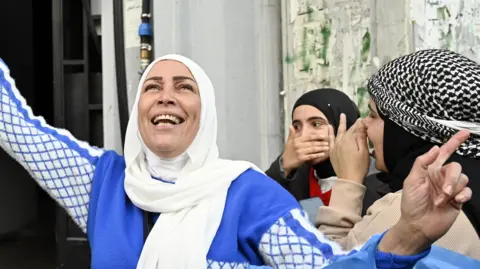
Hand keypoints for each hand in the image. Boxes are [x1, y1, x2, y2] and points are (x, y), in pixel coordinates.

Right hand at [281, 126, 328, 175]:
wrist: (285, 162)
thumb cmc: (288, 151)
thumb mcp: (288, 142)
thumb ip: (291, 134)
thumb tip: (290, 126)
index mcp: (296, 140)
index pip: (308, 137)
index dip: (316, 136)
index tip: (323, 136)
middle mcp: (298, 145)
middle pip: (312, 143)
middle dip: (320, 143)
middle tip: (327, 142)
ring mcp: (300, 152)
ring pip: (312, 149)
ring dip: (320, 148)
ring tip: (327, 148)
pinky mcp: (301, 159)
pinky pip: (311, 156)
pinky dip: (317, 155)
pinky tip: (322, 154)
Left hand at [328, 113, 369, 182]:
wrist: (349, 179)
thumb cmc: (360, 166)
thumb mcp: (364, 151)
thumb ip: (362, 136)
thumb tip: (361, 123)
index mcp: (349, 140)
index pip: (354, 129)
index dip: (359, 124)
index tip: (362, 118)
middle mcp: (341, 141)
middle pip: (346, 130)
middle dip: (349, 123)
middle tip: (350, 114)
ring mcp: (335, 147)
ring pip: (338, 133)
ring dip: (340, 124)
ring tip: (341, 116)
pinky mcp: (331, 152)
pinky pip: (330, 140)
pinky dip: (330, 133)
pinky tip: (329, 128)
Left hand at [379, 130, 471, 254]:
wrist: (417, 225)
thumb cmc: (411, 203)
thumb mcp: (412, 180)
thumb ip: (422, 163)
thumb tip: (435, 148)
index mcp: (430, 170)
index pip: (444, 152)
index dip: (454, 142)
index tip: (465, 133)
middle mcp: (442, 177)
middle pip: (456, 167)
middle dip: (451, 178)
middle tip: (443, 191)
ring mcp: (451, 188)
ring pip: (463, 179)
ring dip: (453, 189)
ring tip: (441, 200)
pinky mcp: (458, 199)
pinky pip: (467, 191)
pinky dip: (462, 195)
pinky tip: (455, 201)